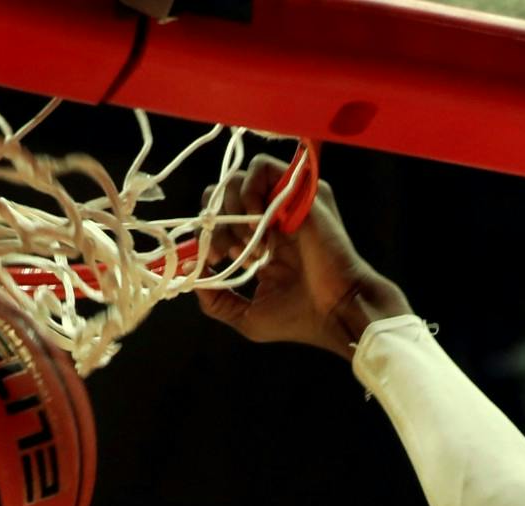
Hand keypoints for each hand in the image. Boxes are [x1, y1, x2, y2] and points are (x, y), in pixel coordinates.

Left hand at [197, 156, 412, 358]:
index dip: (205, 234)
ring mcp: (286, 201)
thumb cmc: (299, 318)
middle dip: (214, 224)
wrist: (336, 311)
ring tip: (246, 244)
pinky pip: (260, 168)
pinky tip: (255, 225)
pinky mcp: (300, 190)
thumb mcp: (246, 316)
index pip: (218, 218)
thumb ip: (215, 299)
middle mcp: (271, 217)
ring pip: (235, 179)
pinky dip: (247, 194)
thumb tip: (188, 277)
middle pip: (221, 195)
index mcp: (260, 241)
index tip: (211, 259)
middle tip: (227, 253)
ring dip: (230, 212)